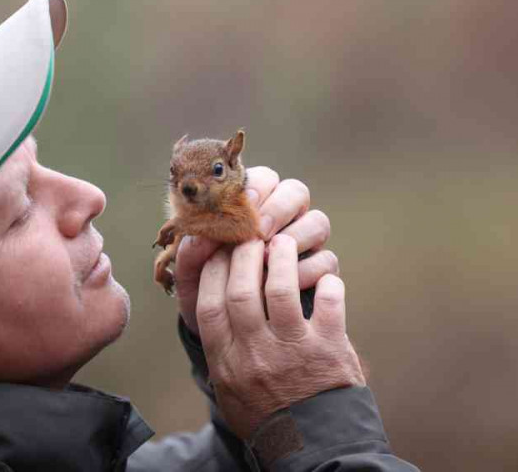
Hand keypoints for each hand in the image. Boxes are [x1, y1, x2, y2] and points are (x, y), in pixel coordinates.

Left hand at [174, 167, 335, 335]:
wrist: (227, 339)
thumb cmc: (206, 297)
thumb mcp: (191, 277)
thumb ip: (190, 254)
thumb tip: (203, 234)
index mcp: (249, 208)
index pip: (263, 178)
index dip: (257, 186)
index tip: (242, 203)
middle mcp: (280, 221)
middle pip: (296, 191)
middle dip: (278, 207)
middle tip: (259, 232)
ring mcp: (303, 245)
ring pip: (317, 221)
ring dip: (296, 236)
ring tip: (268, 260)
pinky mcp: (319, 271)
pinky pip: (327, 259)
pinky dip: (307, 269)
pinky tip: (284, 284)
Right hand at [197, 235, 365, 439]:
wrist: (313, 449)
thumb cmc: (266, 413)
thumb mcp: (228, 387)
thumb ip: (220, 347)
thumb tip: (210, 296)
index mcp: (227, 361)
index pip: (209, 304)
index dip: (212, 271)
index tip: (218, 250)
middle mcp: (255, 354)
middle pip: (240, 289)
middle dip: (243, 255)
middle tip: (251, 235)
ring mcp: (293, 351)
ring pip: (280, 289)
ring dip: (282, 259)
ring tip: (284, 242)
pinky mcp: (329, 350)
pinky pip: (330, 305)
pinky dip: (328, 285)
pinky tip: (325, 279)